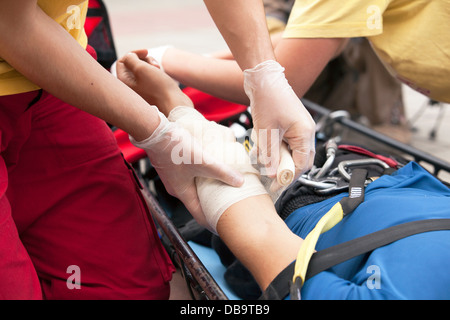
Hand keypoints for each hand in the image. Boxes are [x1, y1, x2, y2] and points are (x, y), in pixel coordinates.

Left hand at [115, 49, 191, 113]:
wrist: (174, 102)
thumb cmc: (158, 87)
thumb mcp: (141, 69)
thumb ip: (131, 59)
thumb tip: (130, 56)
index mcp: (124, 82)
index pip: (122, 61)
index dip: (133, 53)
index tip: (146, 52)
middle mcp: (130, 87)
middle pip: (132, 64)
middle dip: (143, 60)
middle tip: (154, 64)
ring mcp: (140, 89)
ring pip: (142, 69)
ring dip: (150, 65)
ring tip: (159, 69)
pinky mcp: (150, 90)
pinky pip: (149, 76)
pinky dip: (154, 71)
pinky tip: (161, 74)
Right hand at [130, 108, 243, 225]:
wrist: (154, 131)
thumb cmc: (174, 149)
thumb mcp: (203, 161)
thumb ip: (222, 172)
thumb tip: (240, 181)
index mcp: (182, 192)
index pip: (199, 214)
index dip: (212, 220)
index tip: (223, 224)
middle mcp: (176, 187)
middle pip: (197, 200)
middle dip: (211, 203)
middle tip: (227, 203)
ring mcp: (173, 176)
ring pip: (193, 186)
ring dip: (206, 188)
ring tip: (220, 186)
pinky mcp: (172, 164)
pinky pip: (189, 175)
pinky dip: (199, 175)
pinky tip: (208, 167)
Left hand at [244, 60, 315, 182]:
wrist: (263, 79)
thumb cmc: (268, 100)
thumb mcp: (267, 131)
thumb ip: (271, 155)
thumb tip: (273, 174)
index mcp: (305, 133)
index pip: (302, 164)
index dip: (288, 178)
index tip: (276, 186)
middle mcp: (305, 132)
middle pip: (299, 160)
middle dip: (284, 170)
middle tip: (269, 177)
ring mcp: (298, 128)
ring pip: (290, 152)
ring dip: (276, 158)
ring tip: (261, 158)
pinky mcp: (289, 125)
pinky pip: (285, 144)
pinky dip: (274, 149)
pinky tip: (261, 147)